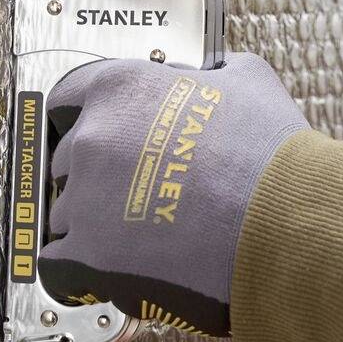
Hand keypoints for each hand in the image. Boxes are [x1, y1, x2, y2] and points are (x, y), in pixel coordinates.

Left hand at [39, 53, 311, 335]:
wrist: (284, 220)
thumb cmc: (270, 154)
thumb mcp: (248, 80)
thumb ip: (210, 73)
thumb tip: (205, 75)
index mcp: (121, 88)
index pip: (68, 97)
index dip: (86, 117)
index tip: (98, 132)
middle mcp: (94, 137)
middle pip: (67, 158)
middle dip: (96, 173)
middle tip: (134, 190)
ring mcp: (86, 197)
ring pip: (65, 212)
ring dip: (92, 222)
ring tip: (137, 235)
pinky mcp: (89, 254)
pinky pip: (58, 263)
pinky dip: (78, 268)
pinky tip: (106, 268)